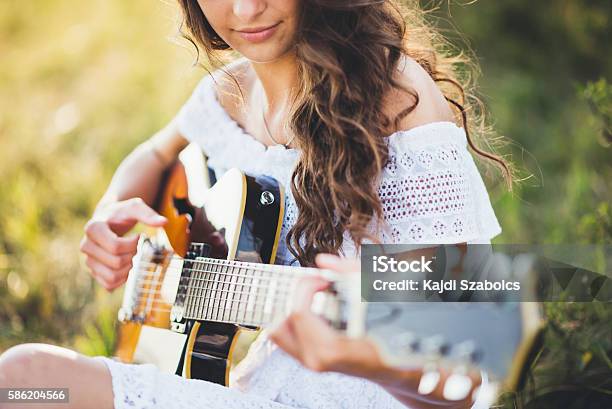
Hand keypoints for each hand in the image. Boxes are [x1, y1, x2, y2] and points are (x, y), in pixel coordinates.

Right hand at [80, 198, 166, 290]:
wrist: (109, 220)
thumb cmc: (122, 213)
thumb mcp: (135, 208)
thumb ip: (148, 214)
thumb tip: (164, 222)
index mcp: (93, 228)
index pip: (115, 247)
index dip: (133, 244)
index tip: (138, 236)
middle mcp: (86, 245)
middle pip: (116, 262)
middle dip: (132, 255)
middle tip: (134, 246)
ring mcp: (88, 259)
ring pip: (112, 277)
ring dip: (128, 269)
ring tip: (129, 256)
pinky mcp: (93, 271)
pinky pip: (109, 285)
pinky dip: (122, 279)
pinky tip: (125, 266)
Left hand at [270, 254, 481, 408]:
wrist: (408, 371)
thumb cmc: (402, 335)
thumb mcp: (385, 295)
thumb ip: (351, 274)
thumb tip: (323, 261)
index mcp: (338, 349)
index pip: (299, 314)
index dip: (306, 287)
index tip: (323, 276)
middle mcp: (321, 360)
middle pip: (281, 322)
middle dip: (298, 294)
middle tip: (320, 283)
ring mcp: (316, 362)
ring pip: (280, 330)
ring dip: (296, 304)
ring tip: (320, 293)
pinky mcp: (314, 359)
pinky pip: (290, 336)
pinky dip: (298, 316)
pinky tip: (321, 305)